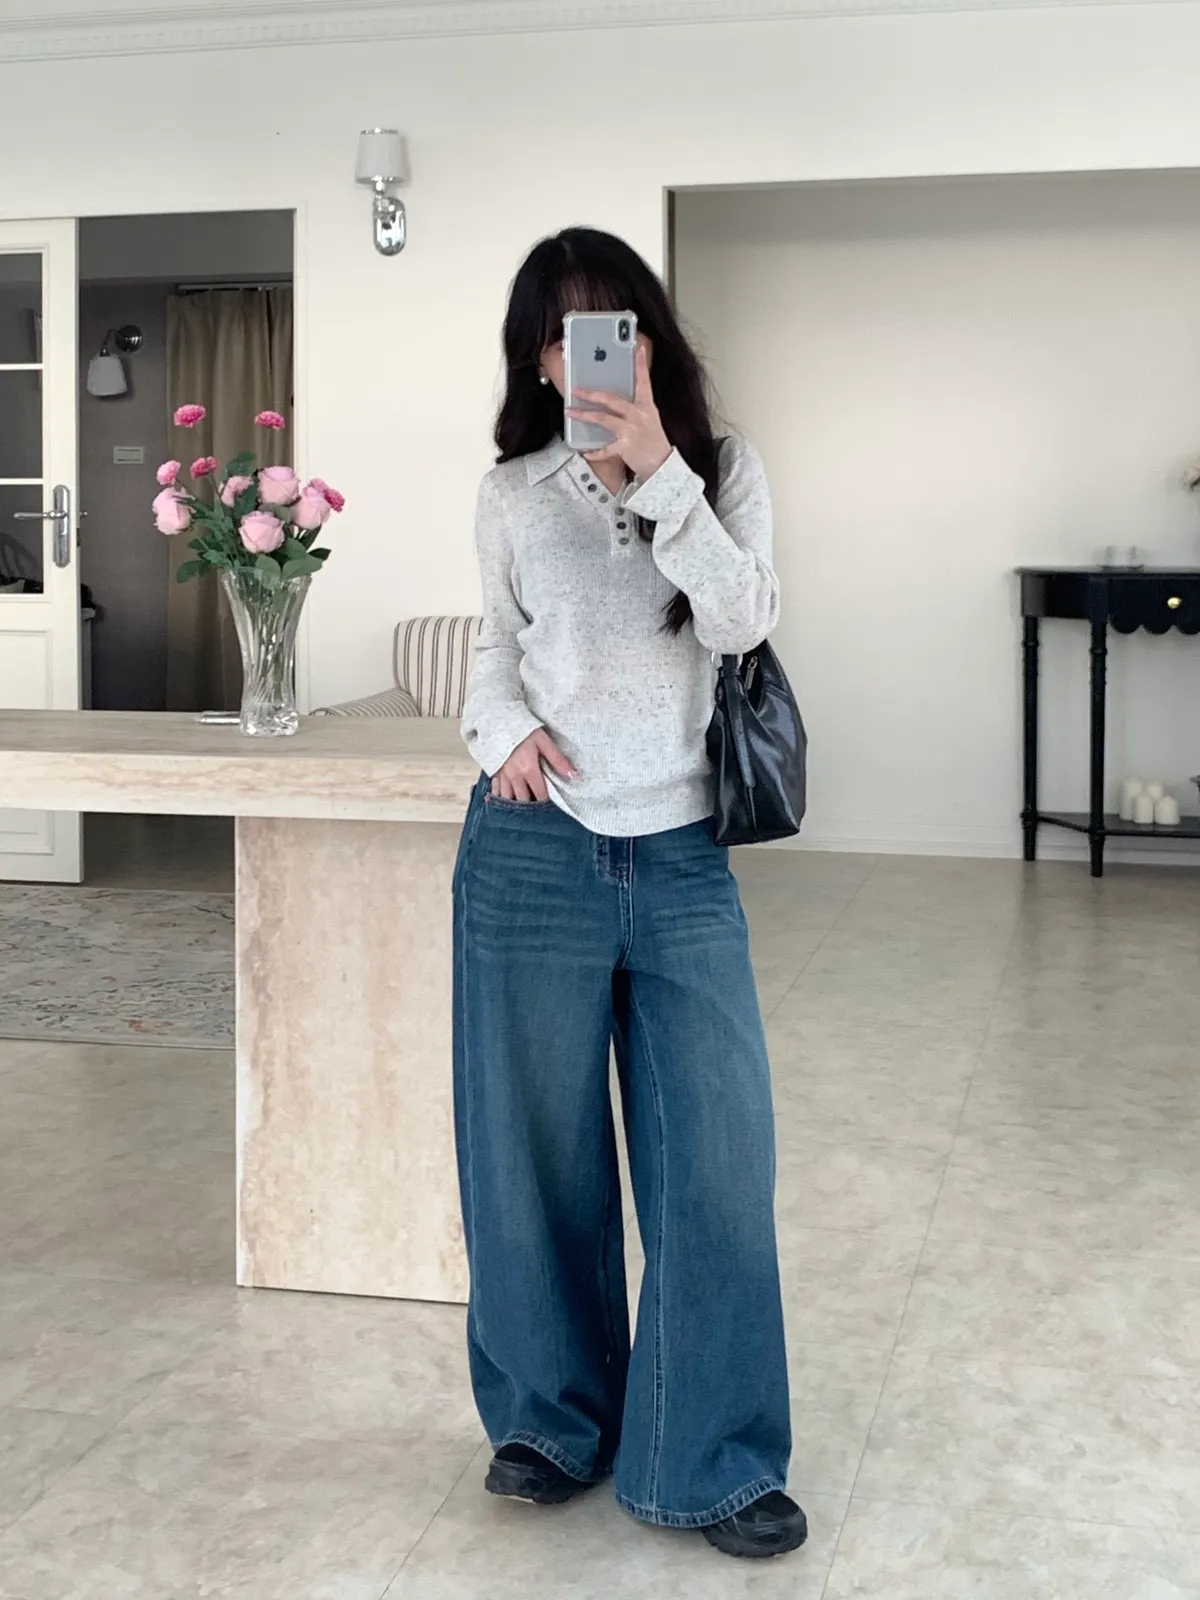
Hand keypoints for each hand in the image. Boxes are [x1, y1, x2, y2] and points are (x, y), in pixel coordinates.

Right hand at [492, 729, 576, 802]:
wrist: (498, 720)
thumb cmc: (523, 729)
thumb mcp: (543, 741)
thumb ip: (557, 760)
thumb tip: (573, 775)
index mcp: (528, 769)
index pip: (540, 795)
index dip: (547, 803)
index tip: (551, 807)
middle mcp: (514, 776)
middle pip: (523, 801)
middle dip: (531, 807)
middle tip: (538, 810)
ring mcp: (501, 775)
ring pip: (507, 799)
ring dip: (515, 804)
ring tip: (523, 809)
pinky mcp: (492, 772)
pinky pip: (496, 791)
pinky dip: (501, 797)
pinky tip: (506, 800)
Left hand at [566, 344, 672, 480]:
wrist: (664, 465)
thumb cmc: (654, 442)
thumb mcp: (650, 419)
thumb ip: (635, 408)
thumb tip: (615, 402)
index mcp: (646, 406)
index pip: (644, 381)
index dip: (641, 364)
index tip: (639, 349)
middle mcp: (639, 415)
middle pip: (612, 399)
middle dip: (592, 393)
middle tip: (576, 389)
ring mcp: (632, 431)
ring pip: (603, 419)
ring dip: (585, 415)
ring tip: (571, 412)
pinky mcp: (626, 447)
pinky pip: (605, 448)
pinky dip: (595, 452)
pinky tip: (586, 451)